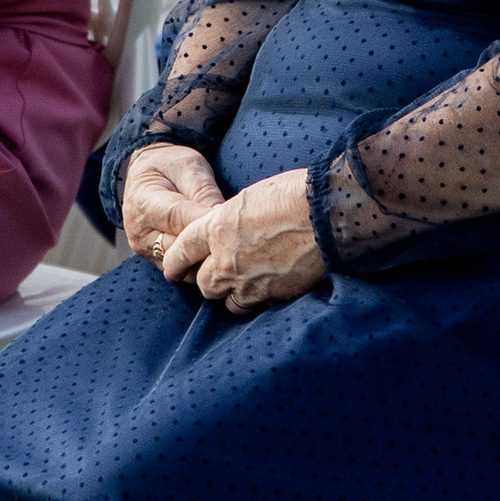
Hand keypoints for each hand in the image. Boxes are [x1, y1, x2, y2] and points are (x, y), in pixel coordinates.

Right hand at [119, 145, 224, 270]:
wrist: (147, 176)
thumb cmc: (170, 166)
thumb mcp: (189, 167)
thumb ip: (203, 191)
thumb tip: (220, 215)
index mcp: (143, 202)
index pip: (178, 218)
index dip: (206, 222)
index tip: (232, 221)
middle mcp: (140, 232)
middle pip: (179, 248)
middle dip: (209, 244)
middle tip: (239, 239)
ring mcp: (145, 250)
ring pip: (182, 266)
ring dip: (207, 259)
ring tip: (233, 249)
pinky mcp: (155, 261)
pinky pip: (183, 271)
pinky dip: (202, 265)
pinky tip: (221, 256)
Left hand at [159, 168, 325, 313]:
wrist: (327, 214)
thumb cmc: (294, 194)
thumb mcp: (249, 199)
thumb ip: (229, 220)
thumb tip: (228, 232)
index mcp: (216, 228)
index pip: (182, 249)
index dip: (175, 261)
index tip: (172, 270)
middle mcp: (226, 259)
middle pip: (203, 283)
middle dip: (208, 279)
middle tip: (217, 274)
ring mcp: (249, 281)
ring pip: (227, 300)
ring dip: (231, 293)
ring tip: (244, 283)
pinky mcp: (272, 296)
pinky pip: (255, 306)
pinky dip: (256, 300)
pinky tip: (267, 288)